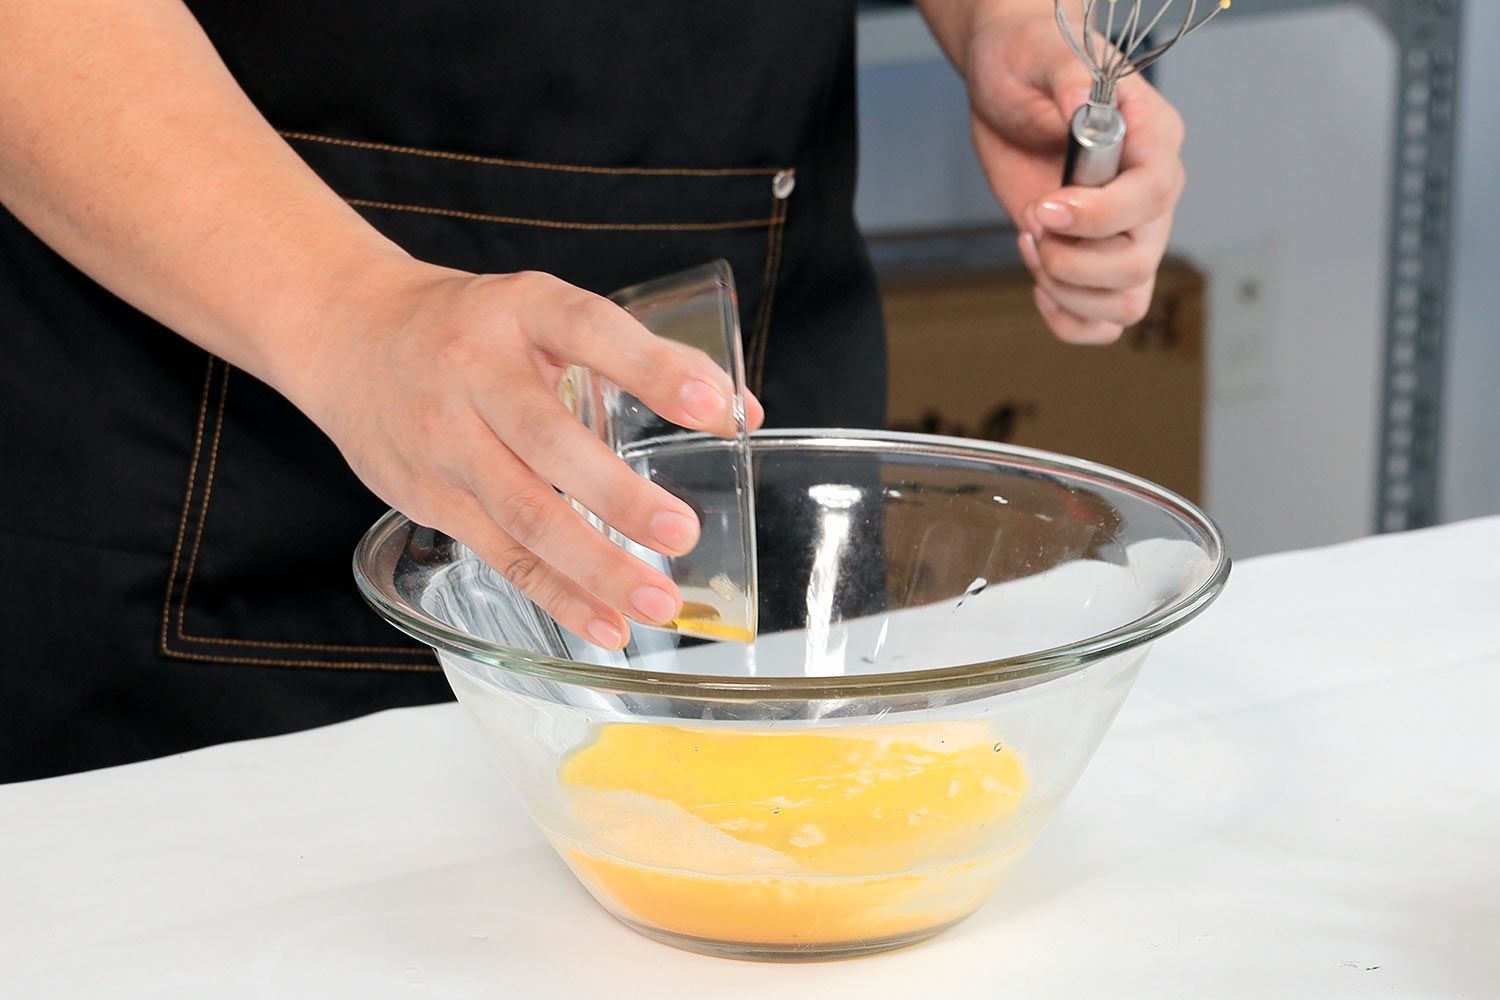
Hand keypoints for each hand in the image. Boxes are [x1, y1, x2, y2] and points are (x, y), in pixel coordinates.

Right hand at [286, 261, 763, 648]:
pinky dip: (557, 595)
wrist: (348, 335)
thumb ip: (645, 355)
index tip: (713, 407)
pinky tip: (605, 625)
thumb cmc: (473, 328)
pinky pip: (500, 554)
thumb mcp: (546, 313)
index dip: (654, 368)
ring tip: (657, 602)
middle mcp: (476, 372)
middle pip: (548, 442)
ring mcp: (445, 439)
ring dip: (594, 566)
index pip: (592, 331)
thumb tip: (742, 409)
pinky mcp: (429, 496)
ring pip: (522, 513)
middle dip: (618, 495)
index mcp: (521, 310)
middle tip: (683, 533)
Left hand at [964, 13, 1185, 342]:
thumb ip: (1068, 81)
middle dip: (1071, 260)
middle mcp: (1150, 196)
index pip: (1154, 195)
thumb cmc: (1033, 63)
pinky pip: (1103, 322)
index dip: (1100, 214)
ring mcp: (1126, 235)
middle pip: (1140, 263)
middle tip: (1031, 223)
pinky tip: (1038, 281)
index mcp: (1154, 140)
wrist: (1011, 84)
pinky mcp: (1094, 260)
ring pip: (1126, 302)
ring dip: (1065, 289)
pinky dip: (1067, 318)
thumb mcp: (1044, 57)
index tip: (1045, 207)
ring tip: (1030, 243)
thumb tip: (1079, 108)